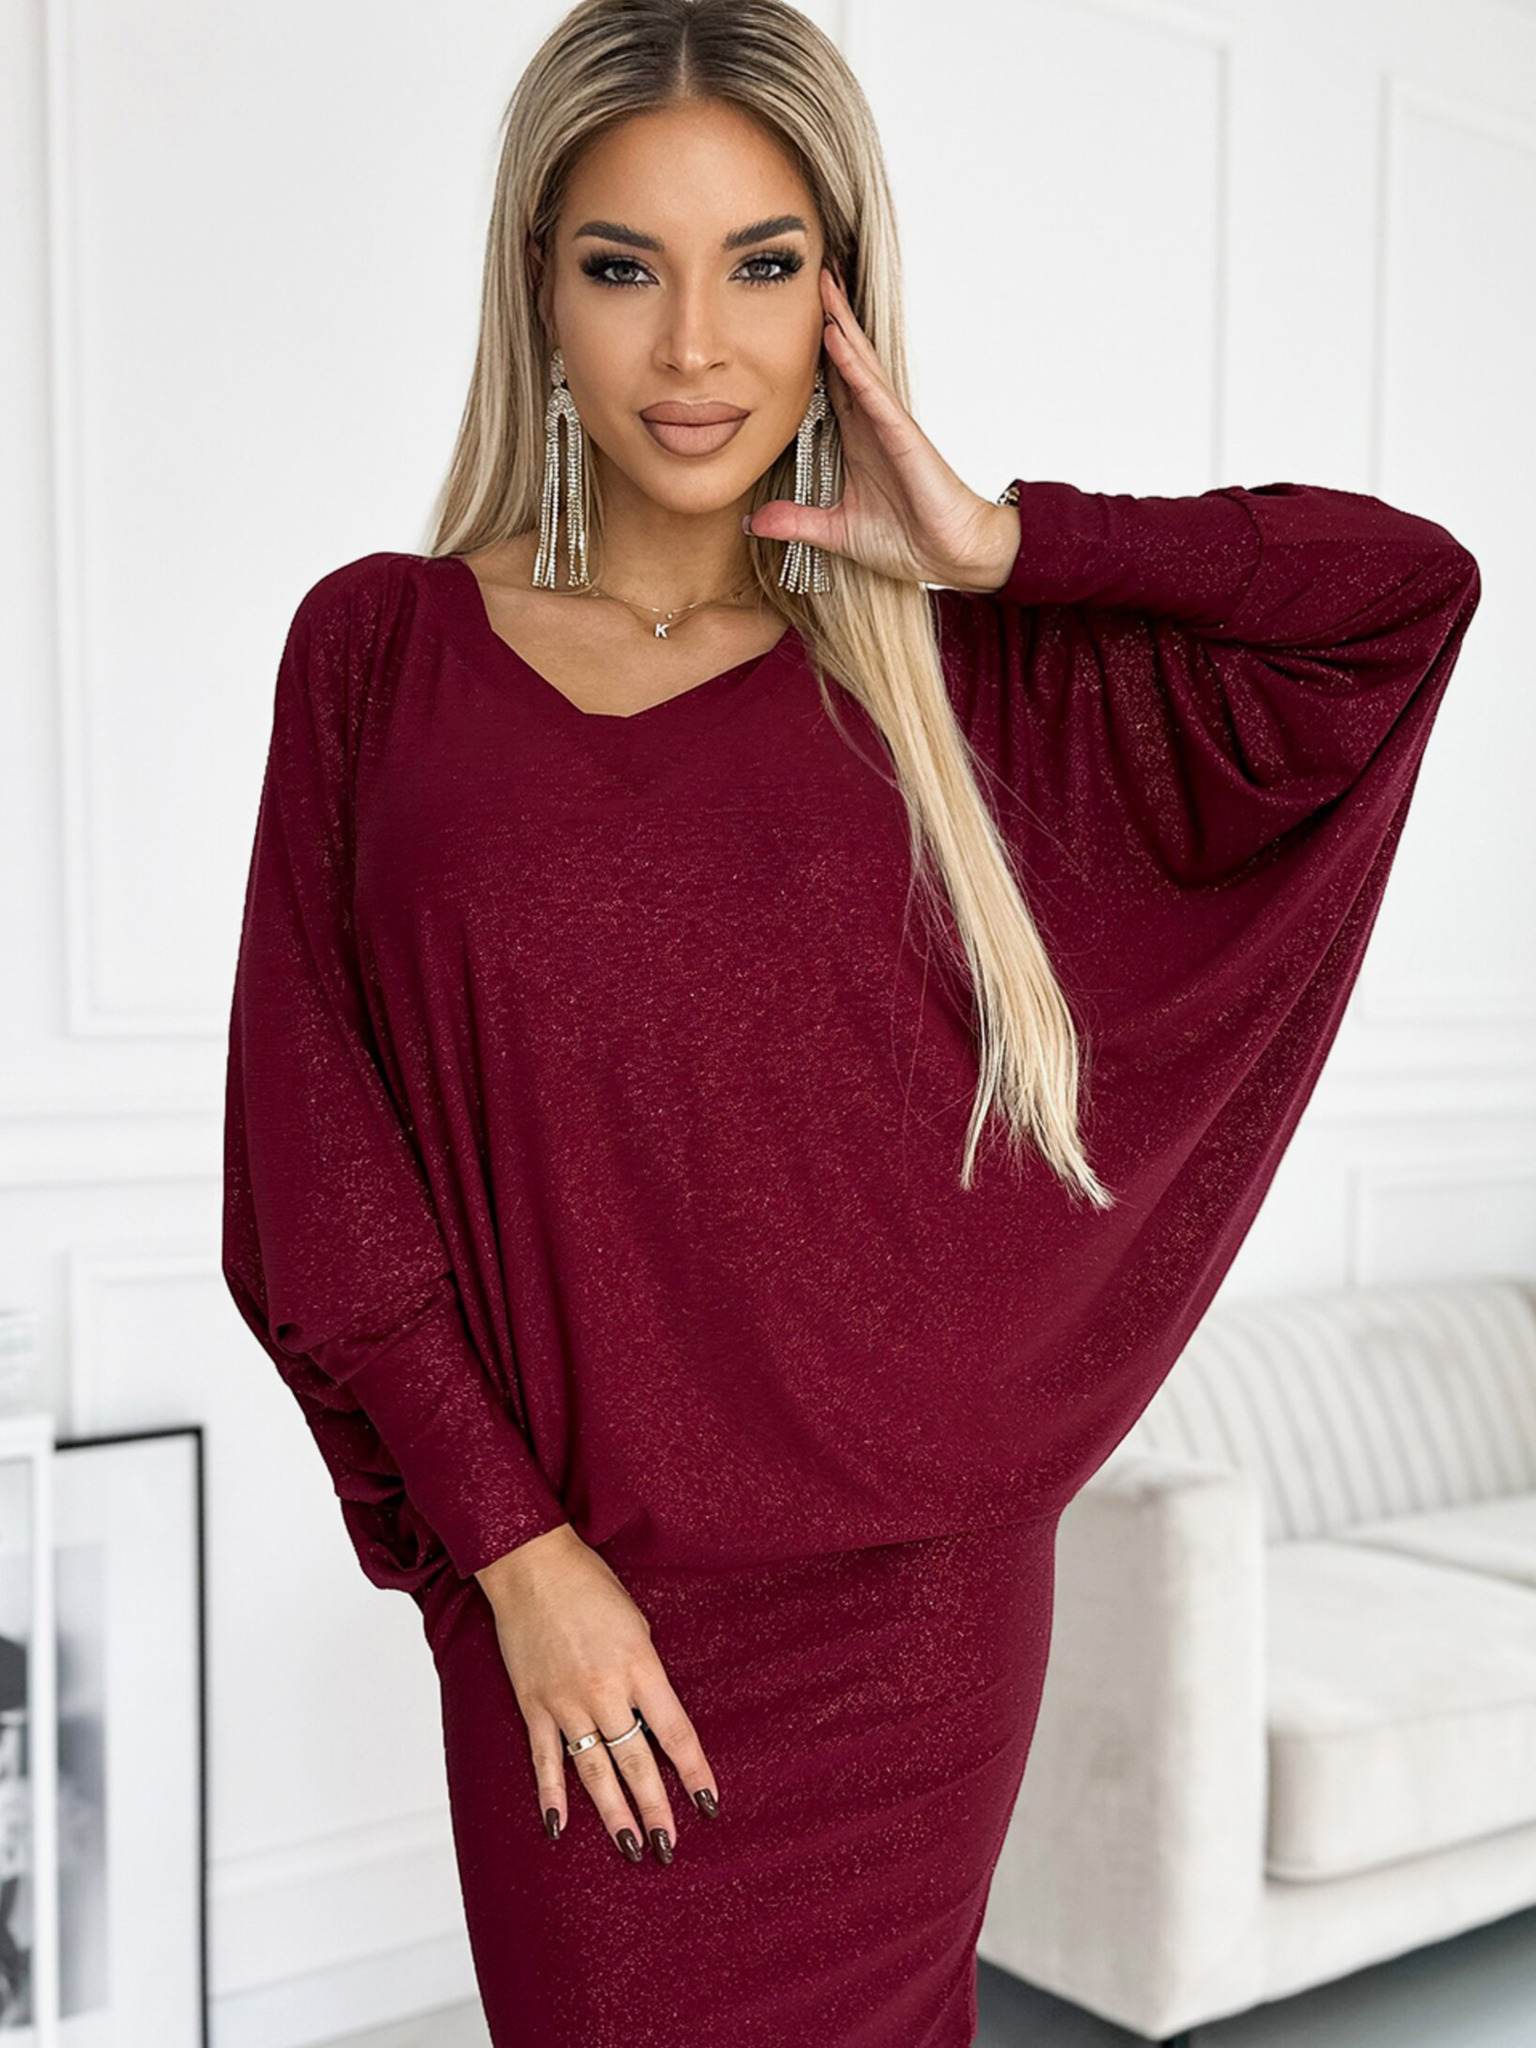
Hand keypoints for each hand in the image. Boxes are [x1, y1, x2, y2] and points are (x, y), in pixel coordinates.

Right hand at [475, 1523, 720, 1862]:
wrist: (532, 1567)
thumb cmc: (590, 1585)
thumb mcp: (637, 1623)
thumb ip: (645, 1672)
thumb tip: (651, 1715)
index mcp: (640, 1666)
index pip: (675, 1733)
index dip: (694, 1773)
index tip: (709, 1804)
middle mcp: (605, 1690)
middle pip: (636, 1761)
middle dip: (655, 1808)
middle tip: (669, 1847)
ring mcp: (566, 1701)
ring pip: (593, 1770)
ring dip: (613, 1812)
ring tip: (630, 1847)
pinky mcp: (534, 1704)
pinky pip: (544, 1759)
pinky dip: (551, 1795)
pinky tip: (559, 1827)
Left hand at [745, 264, 1021, 594]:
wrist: (951, 555)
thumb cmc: (907, 540)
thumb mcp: (836, 531)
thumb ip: (796, 522)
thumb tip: (753, 523)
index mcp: (856, 438)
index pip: (829, 382)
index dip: (810, 350)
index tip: (789, 316)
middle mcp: (872, 422)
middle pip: (845, 358)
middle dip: (828, 316)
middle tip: (810, 274)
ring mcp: (888, 424)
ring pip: (860, 362)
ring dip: (839, 323)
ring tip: (823, 283)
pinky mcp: (903, 434)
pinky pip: (873, 392)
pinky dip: (853, 363)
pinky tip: (835, 336)